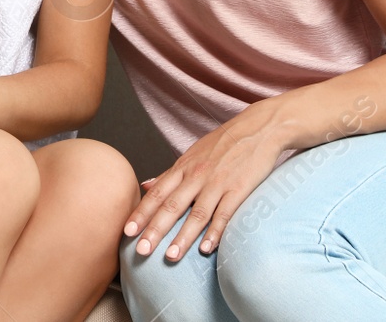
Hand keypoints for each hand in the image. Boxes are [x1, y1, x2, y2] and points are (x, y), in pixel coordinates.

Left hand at [123, 106, 284, 260]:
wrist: (259, 127)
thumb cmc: (223, 143)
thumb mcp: (192, 154)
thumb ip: (169, 173)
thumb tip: (144, 184)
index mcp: (183, 167)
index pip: (157, 194)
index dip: (141, 213)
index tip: (126, 232)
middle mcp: (196, 175)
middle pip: (171, 205)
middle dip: (154, 229)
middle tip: (141, 251)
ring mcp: (217, 182)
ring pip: (197, 213)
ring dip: (183, 236)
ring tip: (171, 256)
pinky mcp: (239, 188)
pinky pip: (225, 213)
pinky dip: (216, 231)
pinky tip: (207, 249)